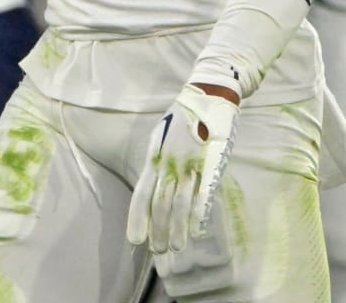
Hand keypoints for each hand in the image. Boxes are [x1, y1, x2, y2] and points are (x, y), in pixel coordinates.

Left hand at [127, 83, 238, 254]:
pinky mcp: (209, 163)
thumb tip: (152, 185)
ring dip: (177, 228)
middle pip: (160, 203)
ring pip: (180, 202)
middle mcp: (169, 163)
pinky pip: (202, 193)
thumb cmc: (184, 116)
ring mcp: (190, 163)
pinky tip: (197, 231)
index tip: (135, 240)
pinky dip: (198, 213)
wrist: (209, 94)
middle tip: (158, 252)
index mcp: (154, 156)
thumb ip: (157, 160)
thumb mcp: (161, 135)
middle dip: (158, 231)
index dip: (138, 218)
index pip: (141, 193)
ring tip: (176, 247)